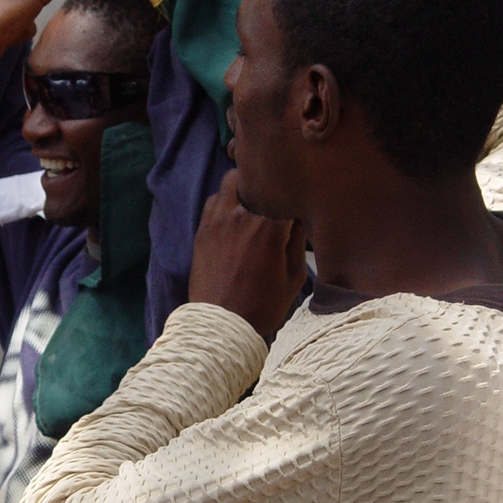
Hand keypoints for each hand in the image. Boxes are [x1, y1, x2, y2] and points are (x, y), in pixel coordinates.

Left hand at [188, 171, 306, 336]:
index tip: (298, 200)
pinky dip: (224, 202)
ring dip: (244, 188)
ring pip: (231, 182)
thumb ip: (298, 242)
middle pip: (257, 178)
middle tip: (274, 197)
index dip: (294, 194)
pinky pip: (213, 200)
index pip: (287, 191)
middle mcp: (243, 216)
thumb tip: (299, 219)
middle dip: (268, 184)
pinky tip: (233, 217)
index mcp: (271, 227)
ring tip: (252, 204)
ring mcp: (218, 221)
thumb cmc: (262, 305)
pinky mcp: (202, 230)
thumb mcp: (294, 278)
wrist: (222, 324)